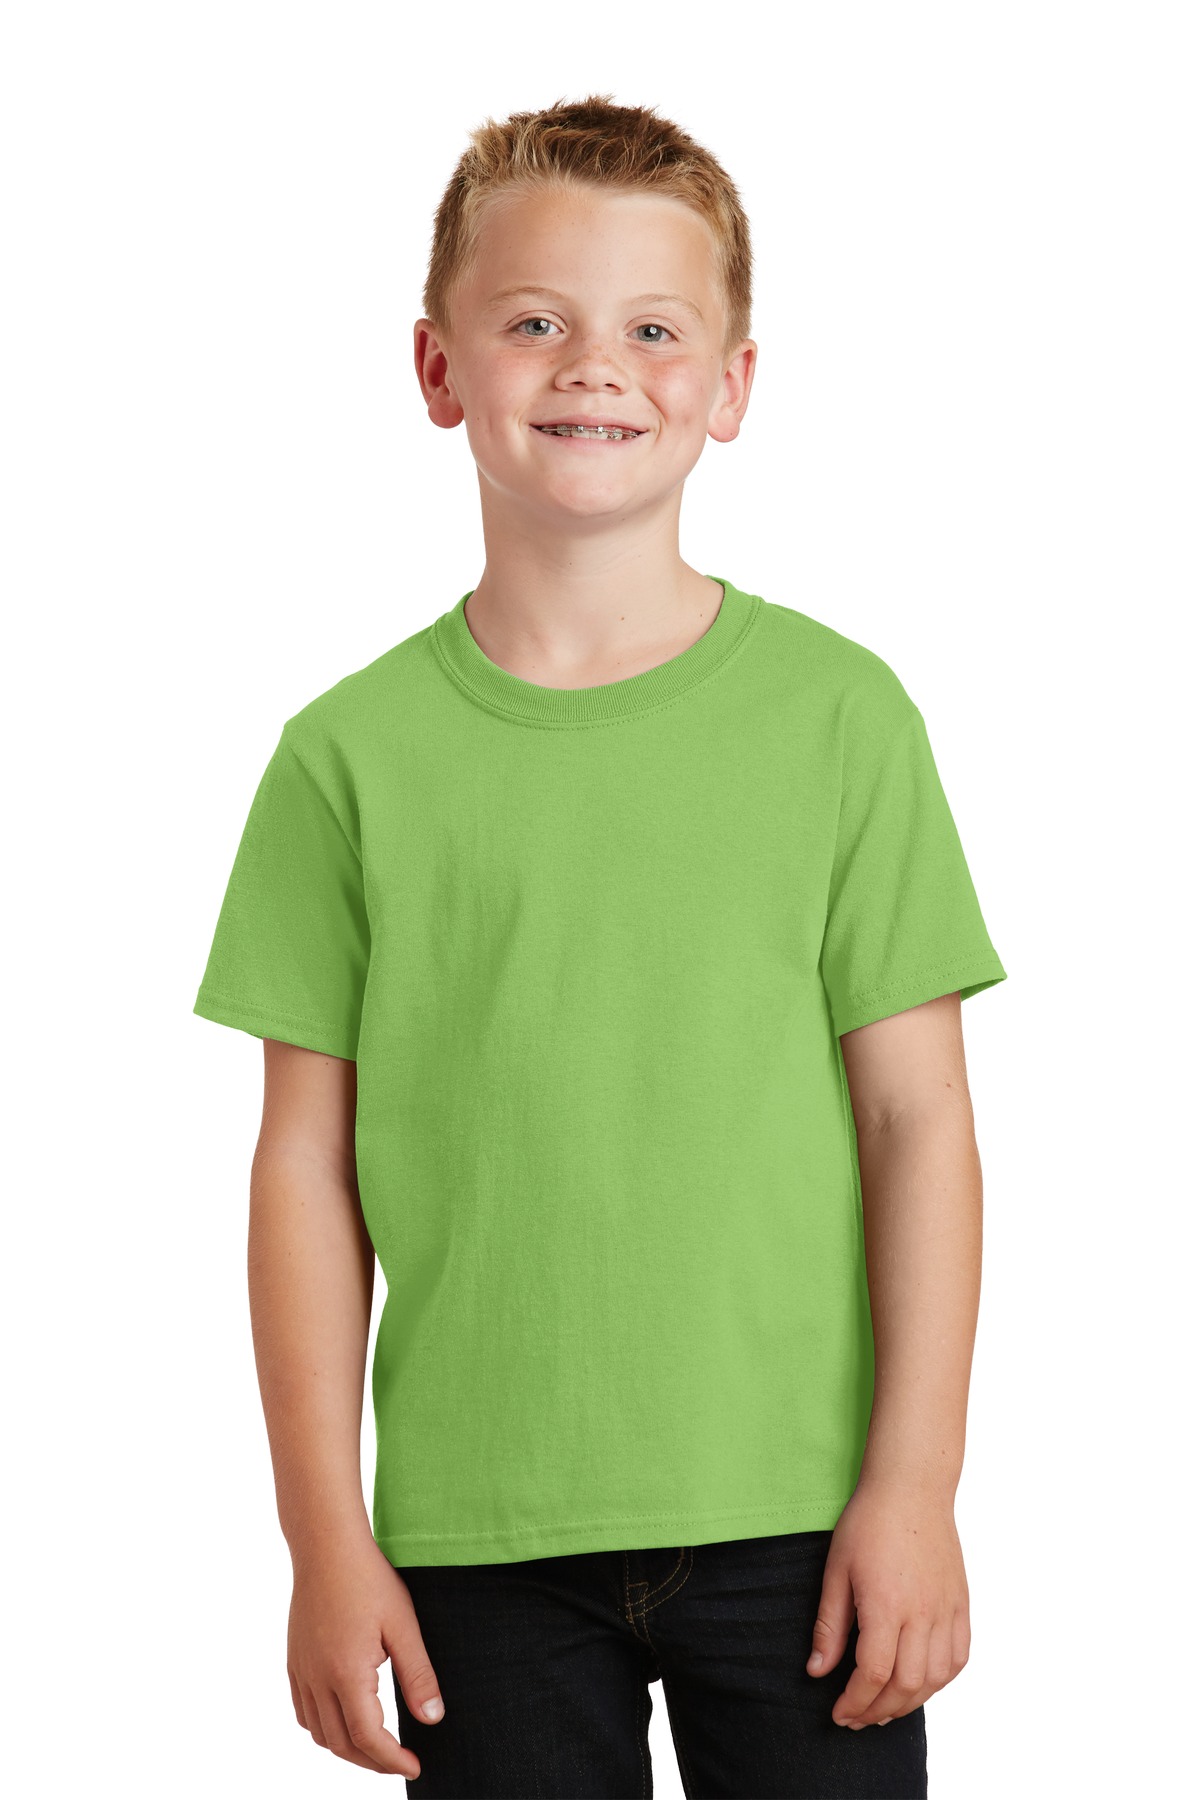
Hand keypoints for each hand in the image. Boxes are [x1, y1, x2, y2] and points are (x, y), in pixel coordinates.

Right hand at [287, 1534, 445, 1776]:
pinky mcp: (295, 1661)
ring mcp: (301, 1671)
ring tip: (376, 1746)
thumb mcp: (403, 1625)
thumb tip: (433, 1719)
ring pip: (319, 1733)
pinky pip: (304, 1712)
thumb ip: (418, 1675)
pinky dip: (324, 1728)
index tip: (415, 1767)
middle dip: (372, 1761)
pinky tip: (344, 1720)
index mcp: (347, 1673)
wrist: (327, 1546)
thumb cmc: (369, 1579)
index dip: (392, 1760)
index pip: (368, 1738)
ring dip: (347, 1748)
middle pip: (342, 1744)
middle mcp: (318, 1679)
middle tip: (401, 1762)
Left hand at [805, 1479, 970, 1728]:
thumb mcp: (837, 1570)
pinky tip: (921, 1685)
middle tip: (856, 1718)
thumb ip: (829, 1626)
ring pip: (935, 1678)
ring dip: (909, 1703)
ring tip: (884, 1709)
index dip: (855, 1702)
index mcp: (887, 1605)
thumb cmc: (869, 1523)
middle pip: (906, 1684)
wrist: (911, 1488)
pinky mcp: (961, 1604)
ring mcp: (947, 1610)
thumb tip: (817, 1671)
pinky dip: (940, 1681)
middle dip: (878, 1710)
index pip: (874, 1674)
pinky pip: (958, 1658)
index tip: (839, 1713)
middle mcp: (923, 1613)